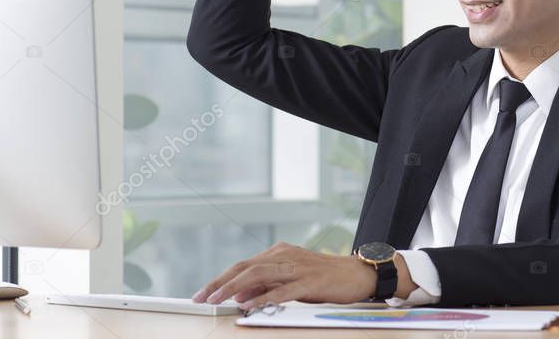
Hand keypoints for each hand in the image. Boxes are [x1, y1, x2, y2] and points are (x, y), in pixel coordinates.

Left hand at [191, 242, 376, 309]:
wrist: (357, 275)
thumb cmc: (323, 279)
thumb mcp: (290, 281)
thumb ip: (266, 286)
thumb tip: (239, 295)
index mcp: (278, 253)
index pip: (242, 265)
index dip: (220, 279)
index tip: (202, 293)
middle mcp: (284, 255)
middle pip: (245, 267)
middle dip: (219, 283)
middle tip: (201, 298)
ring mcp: (297, 266)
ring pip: (259, 275)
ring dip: (234, 288)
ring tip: (217, 300)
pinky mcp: (310, 281)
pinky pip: (282, 289)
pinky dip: (263, 297)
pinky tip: (249, 304)